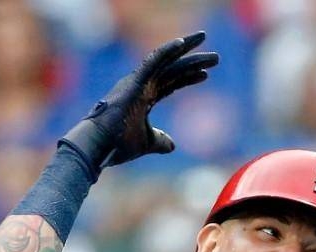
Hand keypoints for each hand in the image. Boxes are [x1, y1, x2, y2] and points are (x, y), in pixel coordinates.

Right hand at [62, 31, 218, 169]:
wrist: (100, 147)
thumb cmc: (118, 144)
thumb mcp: (146, 142)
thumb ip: (160, 141)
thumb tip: (172, 146)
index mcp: (144, 97)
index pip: (171, 83)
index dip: (188, 78)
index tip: (206, 74)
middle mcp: (141, 85)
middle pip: (173, 69)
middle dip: (194, 62)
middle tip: (215, 57)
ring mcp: (137, 81)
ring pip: (167, 61)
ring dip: (187, 51)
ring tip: (204, 40)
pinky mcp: (134, 81)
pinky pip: (153, 61)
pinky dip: (167, 51)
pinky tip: (182, 43)